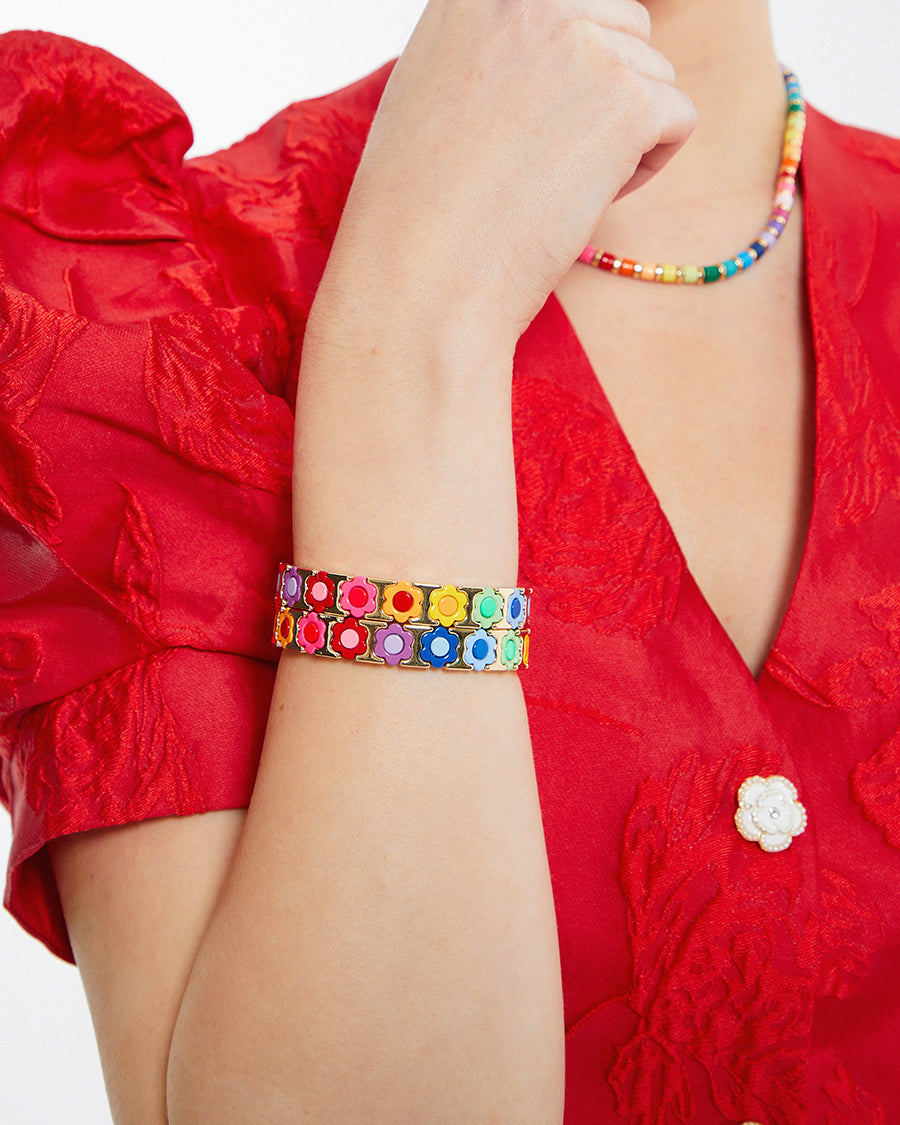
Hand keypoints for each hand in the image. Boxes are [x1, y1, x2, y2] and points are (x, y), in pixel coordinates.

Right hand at [327, 0, 695, 347]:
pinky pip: (677, 118)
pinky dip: (646, 167)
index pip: (568, 5)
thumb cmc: (416, 212)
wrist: (420, 277)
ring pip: (653, 74)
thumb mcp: (429, 92)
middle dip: (604, 93)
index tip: (532, 126)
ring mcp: (583, 46)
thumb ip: (491, 52)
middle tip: (545, 161)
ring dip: (624, 132)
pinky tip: (584, 201)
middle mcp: (531, 0)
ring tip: (555, 186)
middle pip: (621, 26)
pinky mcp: (626, 102)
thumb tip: (552, 65)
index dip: (566, 69)